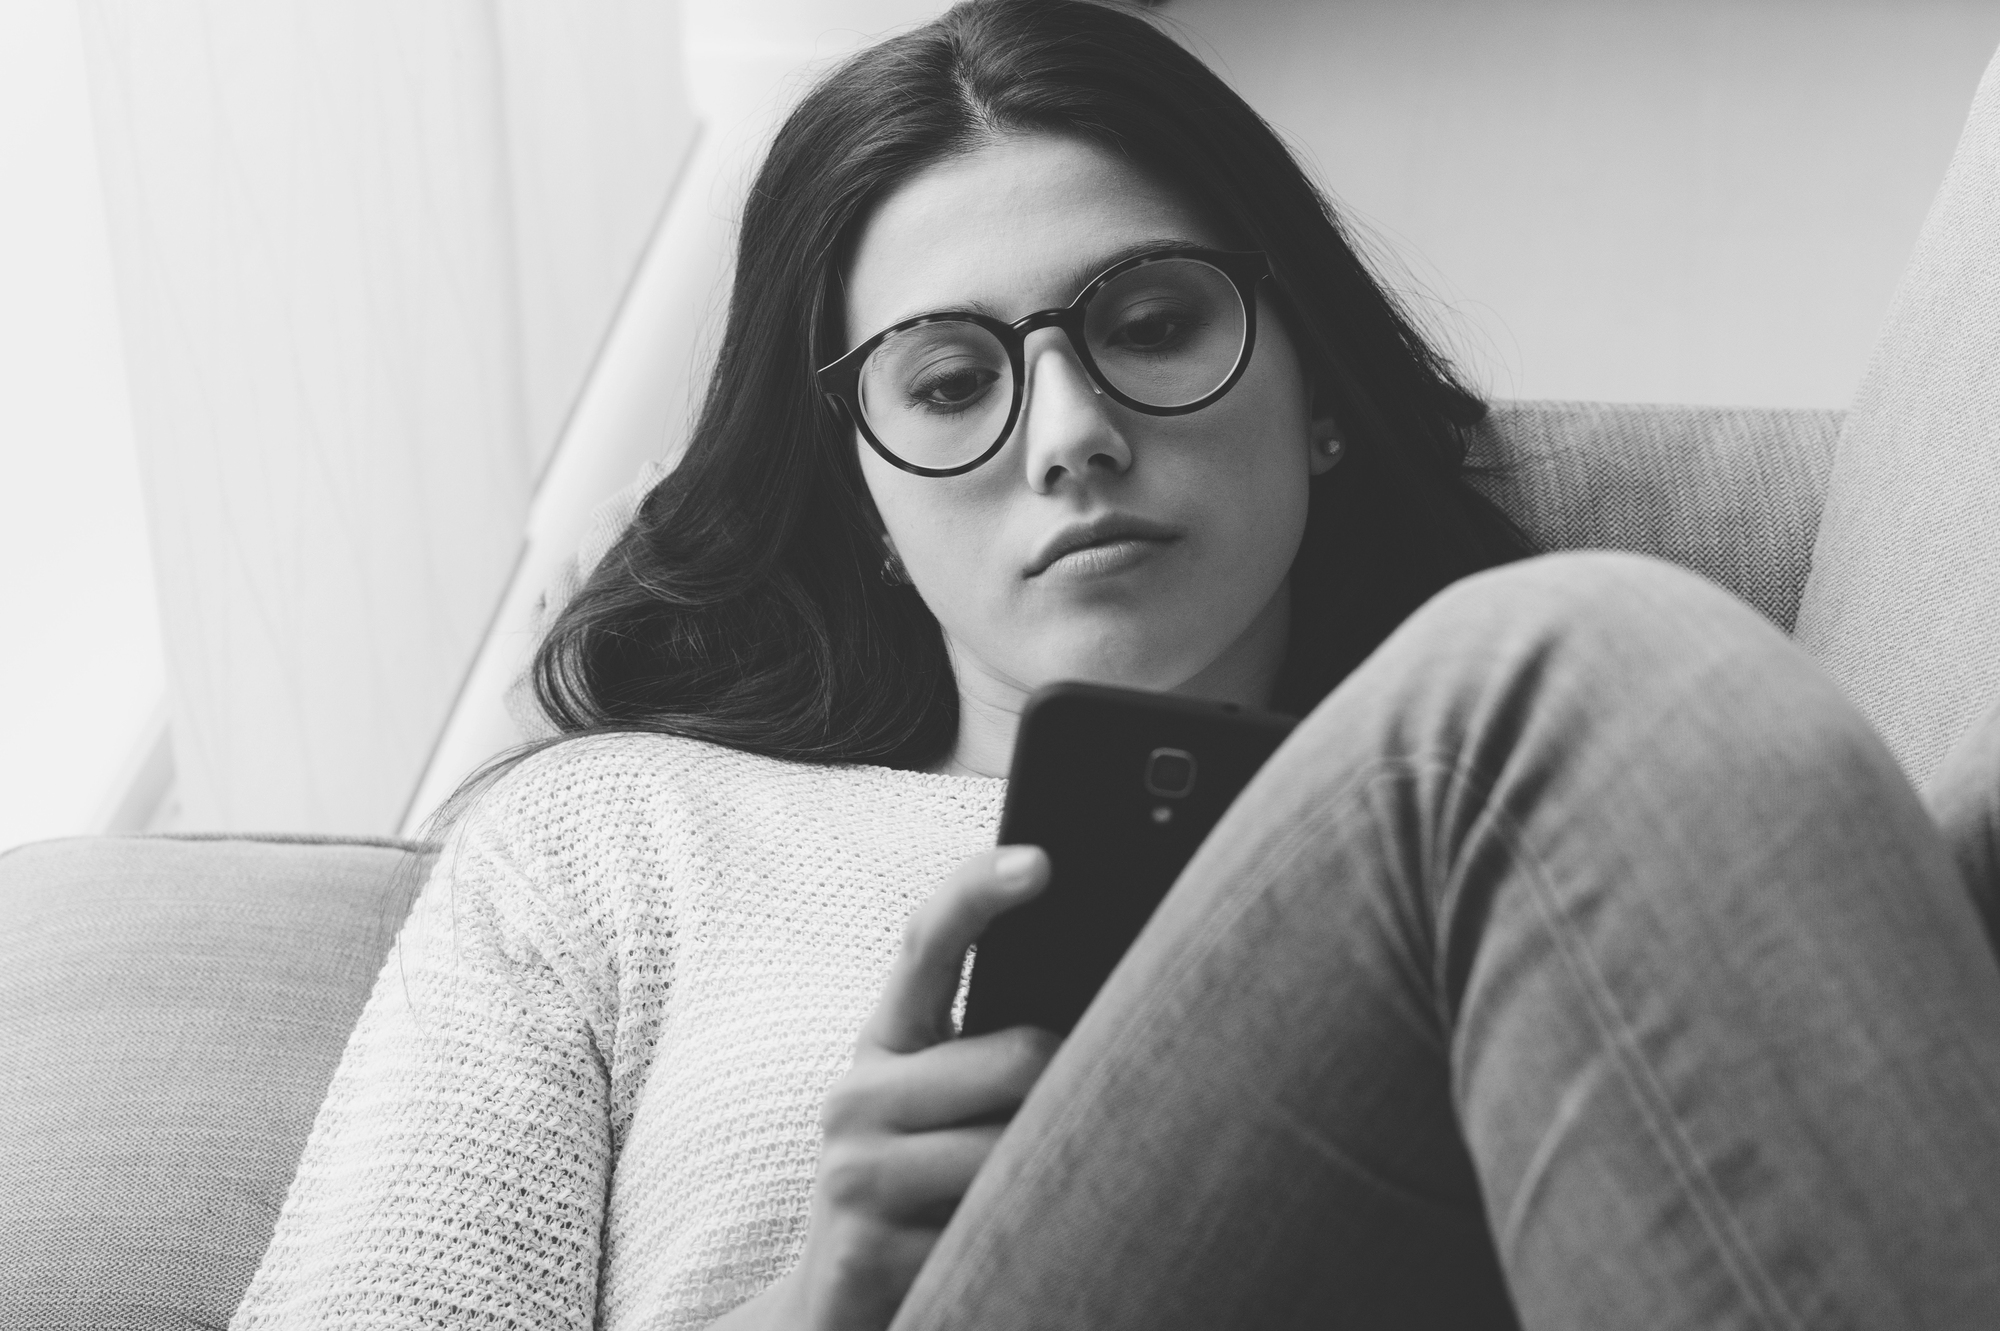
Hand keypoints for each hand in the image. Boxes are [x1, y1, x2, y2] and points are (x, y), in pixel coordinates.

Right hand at [771, 844, 1058, 1330]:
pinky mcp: (866, 1248)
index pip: (927, 942)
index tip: (1041, 861)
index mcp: (884, 1043)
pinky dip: (1023, 1241)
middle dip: (1072, 1092)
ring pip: (1017, 1148)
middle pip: (1019, 1058)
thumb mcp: (945, 1112)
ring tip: (1046, 1196)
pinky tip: (1010, 1249)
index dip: (979, 893)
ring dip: (1055, 1177)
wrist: (836, 1312)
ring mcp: (854, 1172)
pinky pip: (995, 1227)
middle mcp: (856, 1095)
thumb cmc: (919, 1193)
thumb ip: (995, 1051)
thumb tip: (1110, 995)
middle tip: (1093, 1120)